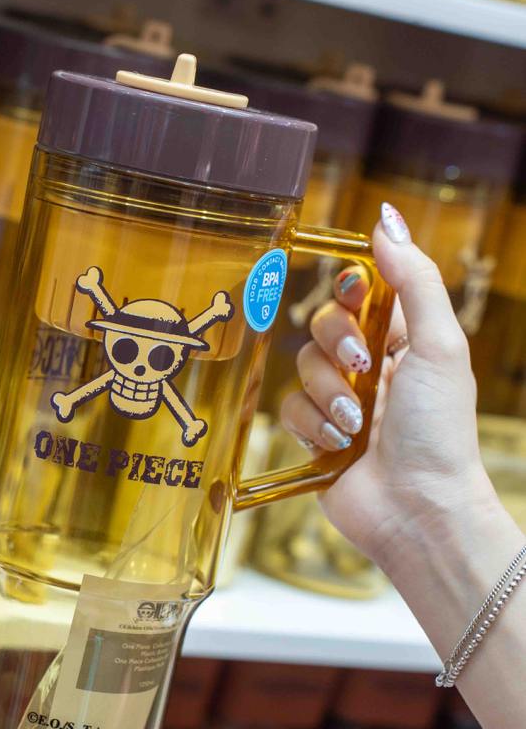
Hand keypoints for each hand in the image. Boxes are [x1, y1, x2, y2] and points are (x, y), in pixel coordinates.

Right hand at [279, 201, 499, 581]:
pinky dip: (312, 424)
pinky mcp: (313, 434)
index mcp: (404, 338)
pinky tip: (339, 444)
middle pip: (323, 322)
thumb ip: (414, 279)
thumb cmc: (440, 430)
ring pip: (301, 365)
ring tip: (357, 424)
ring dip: (328, 393)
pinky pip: (288, 408)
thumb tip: (386, 220)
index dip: (352, 291)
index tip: (358, 298)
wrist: (418, 509)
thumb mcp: (439, 344)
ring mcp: (339, 400)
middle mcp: (369, 365)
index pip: (362, 291)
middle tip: (361, 368)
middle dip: (336, 343)